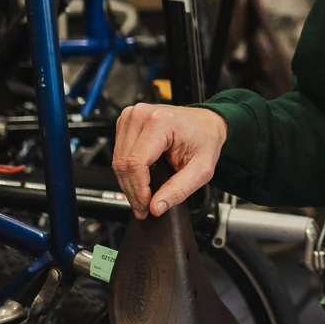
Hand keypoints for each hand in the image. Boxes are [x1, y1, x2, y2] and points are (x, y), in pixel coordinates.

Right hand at [112, 102, 227, 219]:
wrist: (206, 123)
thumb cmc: (205, 139)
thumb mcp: (202, 170)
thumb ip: (179, 190)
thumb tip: (156, 207)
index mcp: (160, 122)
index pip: (135, 163)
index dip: (138, 190)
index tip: (146, 207)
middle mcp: (141, 115)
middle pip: (123, 163)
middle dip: (132, 191)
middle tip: (143, 208)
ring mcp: (131, 117)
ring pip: (118, 161)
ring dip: (128, 183)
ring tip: (143, 198)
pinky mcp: (127, 123)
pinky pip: (119, 154)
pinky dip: (127, 172)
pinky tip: (140, 181)